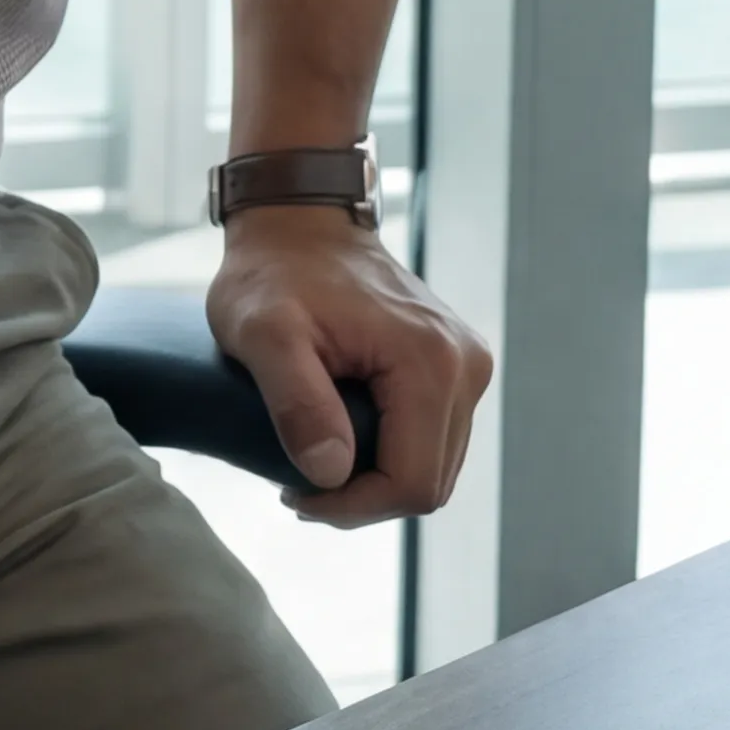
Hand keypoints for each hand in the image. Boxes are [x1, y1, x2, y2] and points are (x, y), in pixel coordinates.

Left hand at [207, 204, 490, 527]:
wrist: (300, 222)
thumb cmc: (274, 272)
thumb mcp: (262, 335)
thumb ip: (296, 402)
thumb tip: (331, 474)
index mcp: (430, 361)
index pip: (411, 483)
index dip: (353, 507)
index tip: (293, 494)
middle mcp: (465, 365)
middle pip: (429, 484)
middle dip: (363, 499)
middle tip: (298, 481)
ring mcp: (467, 365)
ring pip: (435, 467)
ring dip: (376, 480)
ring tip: (316, 457)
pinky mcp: (456, 366)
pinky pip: (433, 439)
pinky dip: (390, 454)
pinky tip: (343, 439)